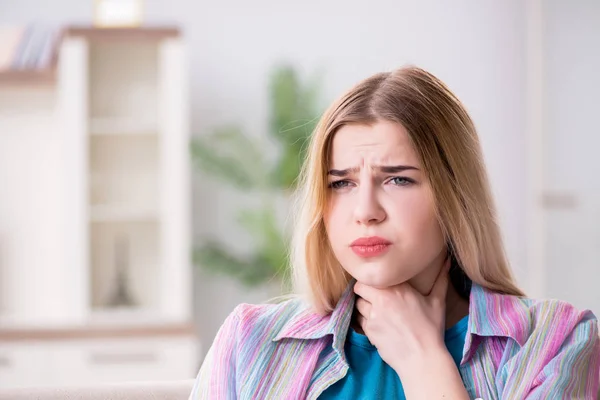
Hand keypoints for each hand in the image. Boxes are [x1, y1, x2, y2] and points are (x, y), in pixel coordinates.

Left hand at [353, 258, 450, 375]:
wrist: (423, 358)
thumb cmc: (431, 329)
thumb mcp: (437, 302)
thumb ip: (440, 279)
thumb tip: (447, 261)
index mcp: (398, 288)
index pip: (371, 276)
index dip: (372, 280)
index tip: (377, 285)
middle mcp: (382, 299)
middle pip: (359, 288)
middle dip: (364, 292)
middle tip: (372, 297)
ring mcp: (373, 315)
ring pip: (358, 304)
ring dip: (364, 307)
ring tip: (376, 312)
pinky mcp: (369, 330)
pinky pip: (359, 321)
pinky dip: (365, 322)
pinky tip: (378, 326)